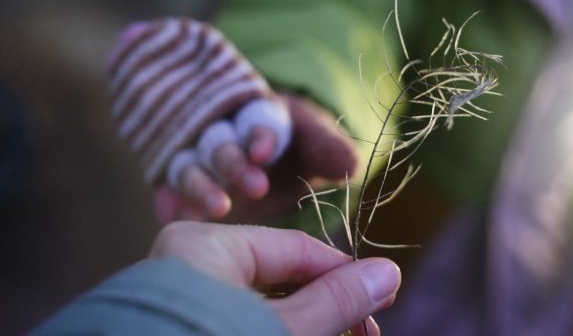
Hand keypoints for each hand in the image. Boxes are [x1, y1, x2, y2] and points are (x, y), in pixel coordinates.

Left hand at [149, 222, 400, 335]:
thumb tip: (388, 272)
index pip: (294, 248)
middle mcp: (189, 264)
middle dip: (324, 307)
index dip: (344, 273)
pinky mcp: (184, 325)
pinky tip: (297, 334)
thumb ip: (334, 302)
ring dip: (303, 323)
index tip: (383, 296)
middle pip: (278, 277)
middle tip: (365, 333)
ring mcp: (183, 298)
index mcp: (206, 246)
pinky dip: (270, 330)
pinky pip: (238, 320)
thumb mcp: (282, 331)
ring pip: (260, 304)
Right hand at [155, 93, 357, 223]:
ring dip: (200, 186)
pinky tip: (173, 215)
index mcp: (259, 115)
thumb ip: (330, 151)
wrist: (268, 155)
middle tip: (256, 188)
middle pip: (222, 143)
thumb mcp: (316, 145)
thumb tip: (349, 166)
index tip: (265, 152)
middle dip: (235, 164)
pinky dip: (169, 202)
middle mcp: (223, 133)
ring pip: (190, 166)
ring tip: (216, 209)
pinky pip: (168, 191)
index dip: (260, 135)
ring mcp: (198, 160)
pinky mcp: (179, 187)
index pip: (256, 119)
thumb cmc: (296, 146)